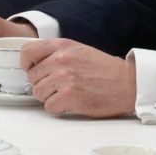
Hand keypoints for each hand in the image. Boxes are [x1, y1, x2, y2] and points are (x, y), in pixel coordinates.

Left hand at [21, 39, 135, 117]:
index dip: (28, 64)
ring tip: (68, 93)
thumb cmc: (104, 69)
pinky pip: (49, 106)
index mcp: (61, 46)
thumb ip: (55, 53)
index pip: (27, 52)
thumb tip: (34, 64)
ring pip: (38, 93)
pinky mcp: (69, 96)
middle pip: (32, 77)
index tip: (34, 70)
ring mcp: (64, 78)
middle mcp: (60, 60)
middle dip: (44, 83)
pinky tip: (72, 102)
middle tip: (61, 85)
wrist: (128, 83)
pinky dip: (59, 108)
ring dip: (51, 97)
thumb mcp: (78, 50)